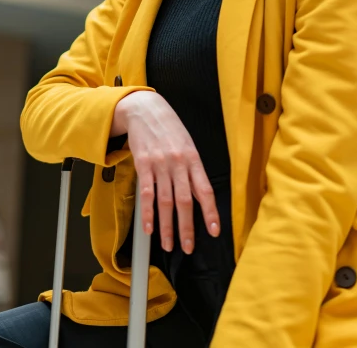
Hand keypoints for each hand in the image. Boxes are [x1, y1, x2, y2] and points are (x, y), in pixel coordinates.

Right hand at [111, 91, 220, 253]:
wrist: (145, 109)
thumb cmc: (169, 127)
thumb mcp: (187, 144)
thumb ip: (192, 169)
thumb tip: (199, 196)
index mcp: (193, 158)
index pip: (205, 190)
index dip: (210, 212)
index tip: (214, 231)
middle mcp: (178, 163)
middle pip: (184, 201)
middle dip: (187, 228)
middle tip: (187, 247)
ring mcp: (160, 164)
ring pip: (165, 201)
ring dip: (167, 227)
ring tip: (169, 244)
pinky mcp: (143, 165)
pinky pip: (146, 194)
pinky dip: (147, 213)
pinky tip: (149, 228)